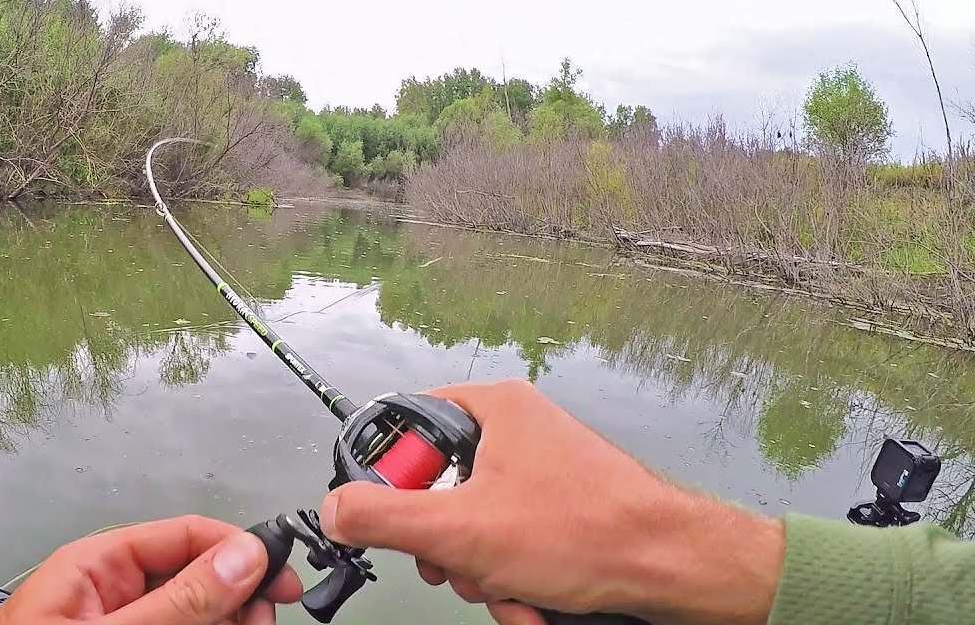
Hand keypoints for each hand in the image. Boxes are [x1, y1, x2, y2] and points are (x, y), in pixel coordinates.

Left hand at [0, 515, 302, 624]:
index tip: (281, 581)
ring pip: (193, 613)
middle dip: (237, 597)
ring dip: (227, 621)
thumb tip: (242, 556)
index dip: (240, 550)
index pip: (184, 535)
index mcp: (94, 567)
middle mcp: (108, 593)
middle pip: (195, 575)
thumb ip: (178, 600)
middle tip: (262, 622)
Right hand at [318, 379, 785, 624]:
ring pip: (473, 520)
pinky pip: (509, 540)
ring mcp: (541, 470)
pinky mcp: (559, 508)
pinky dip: (510, 576)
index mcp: (494, 408)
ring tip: (503, 589)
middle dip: (442, 541)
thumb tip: (337, 508)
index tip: (392, 516)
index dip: (391, 475)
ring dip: (477, 568)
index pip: (408, 422)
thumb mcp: (462, 529)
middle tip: (452, 565)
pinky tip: (527, 599)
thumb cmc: (587, 532)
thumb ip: (385, 518)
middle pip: (438, 482)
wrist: (672, 567)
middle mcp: (518, 430)